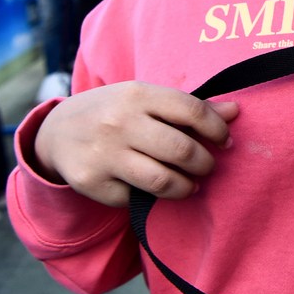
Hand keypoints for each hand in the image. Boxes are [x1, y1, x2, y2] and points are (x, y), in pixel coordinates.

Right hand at [33, 82, 238, 206]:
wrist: (57, 131)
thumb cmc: (116, 111)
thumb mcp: (147, 98)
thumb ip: (190, 107)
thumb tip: (235, 112)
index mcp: (138, 94)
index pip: (192, 111)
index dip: (217, 129)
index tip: (224, 140)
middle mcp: (121, 122)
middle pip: (181, 150)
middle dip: (205, 163)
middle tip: (208, 166)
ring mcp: (104, 154)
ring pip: (162, 181)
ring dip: (186, 186)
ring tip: (192, 184)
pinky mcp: (92, 183)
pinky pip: (135, 199)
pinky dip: (151, 198)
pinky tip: (155, 189)